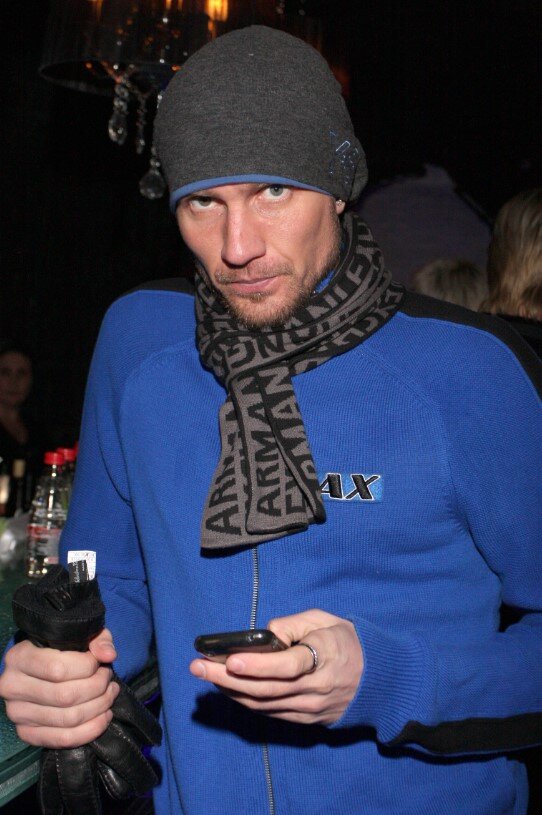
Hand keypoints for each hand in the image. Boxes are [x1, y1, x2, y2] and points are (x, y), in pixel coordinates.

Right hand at [0, 629, 119, 747]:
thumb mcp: (78, 635)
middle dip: (97, 687)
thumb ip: (96, 639)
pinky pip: (64, 738)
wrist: (36, 670)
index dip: (88, 667)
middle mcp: (12, 686)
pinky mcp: (26, 733)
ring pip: (68, 719)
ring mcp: (17, 713)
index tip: (99, 662)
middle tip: (108, 678)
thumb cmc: (59, 648)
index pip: (58, 668)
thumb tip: (108, 655)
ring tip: (110, 694)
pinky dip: (91, 729)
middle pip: (65, 696)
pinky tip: (104, 716)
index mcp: (19, 657)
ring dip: (99, 707)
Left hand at [189, 609, 362, 724]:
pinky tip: (227, 688)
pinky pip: (270, 713)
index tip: (230, 659)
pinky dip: (245, 701)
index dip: (257, 665)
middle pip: (266, 689)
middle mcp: (316, 688)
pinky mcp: (306, 720)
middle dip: (227, 678)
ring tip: (205, 675)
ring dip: (230, 691)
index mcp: (324, 657)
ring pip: (263, 705)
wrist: (378, 678)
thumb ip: (294, 624)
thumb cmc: (346, 641)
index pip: (287, 666)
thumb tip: (266, 634)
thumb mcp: (325, 620)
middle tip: (198, 667)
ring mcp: (310, 708)